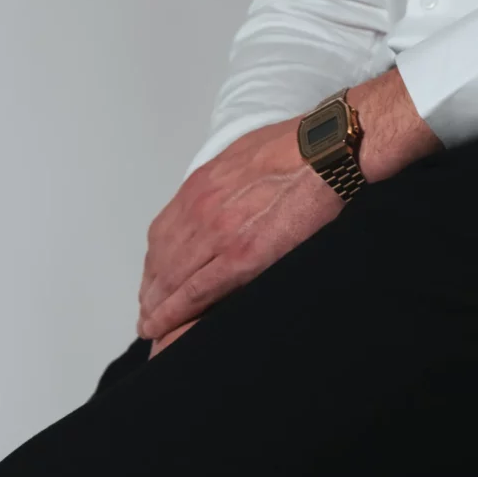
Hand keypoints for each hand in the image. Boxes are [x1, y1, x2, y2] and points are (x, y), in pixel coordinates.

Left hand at [138, 66, 440, 353]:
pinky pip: (193, 293)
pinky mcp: (239, 258)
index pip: (164, 232)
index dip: (154, 262)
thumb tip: (226, 193)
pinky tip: (160, 328)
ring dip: (155, 306)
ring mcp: (217, 235)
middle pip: (160, 260)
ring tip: (151, 327)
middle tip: (147, 312)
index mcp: (202, 185)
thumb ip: (226, 181)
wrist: (329, 150)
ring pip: (171, 279)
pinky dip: (171, 314)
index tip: (152, 280)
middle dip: (151, 290)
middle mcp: (200, 210)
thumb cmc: (301, 148)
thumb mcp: (246, 156)